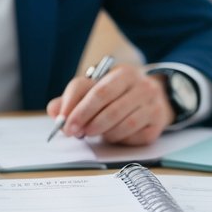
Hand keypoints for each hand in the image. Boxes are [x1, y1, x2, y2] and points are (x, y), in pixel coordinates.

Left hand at [46, 64, 173, 145]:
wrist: (155, 101)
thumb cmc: (119, 97)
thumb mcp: (97, 92)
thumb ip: (72, 100)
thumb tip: (54, 112)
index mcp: (123, 73)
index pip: (95, 88)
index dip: (75, 105)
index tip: (63, 121)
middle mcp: (141, 85)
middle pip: (108, 104)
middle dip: (86, 120)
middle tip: (73, 132)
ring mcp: (152, 103)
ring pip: (123, 122)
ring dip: (103, 131)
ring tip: (93, 133)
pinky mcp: (158, 121)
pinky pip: (134, 134)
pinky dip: (119, 138)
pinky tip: (113, 135)